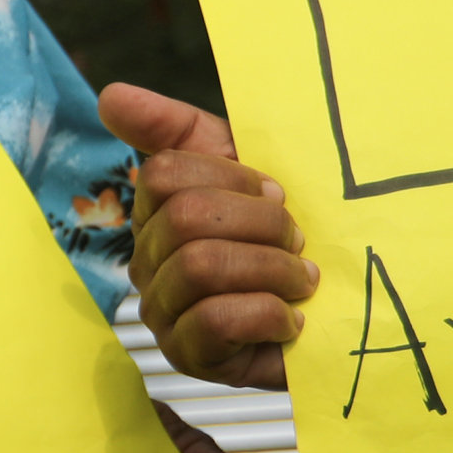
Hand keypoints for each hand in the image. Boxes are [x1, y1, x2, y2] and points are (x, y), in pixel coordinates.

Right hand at [99, 83, 312, 389]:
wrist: (342, 309)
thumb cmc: (289, 236)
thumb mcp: (243, 169)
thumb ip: (175, 129)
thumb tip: (110, 95)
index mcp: (157, 213)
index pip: (164, 175)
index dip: (231, 178)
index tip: (275, 193)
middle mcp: (148, 262)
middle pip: (184, 219)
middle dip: (260, 224)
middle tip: (297, 242)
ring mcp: (163, 312)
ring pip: (200, 266)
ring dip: (271, 269)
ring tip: (302, 281)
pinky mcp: (189, 358)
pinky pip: (215, 320)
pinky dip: (267, 313)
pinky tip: (291, 320)